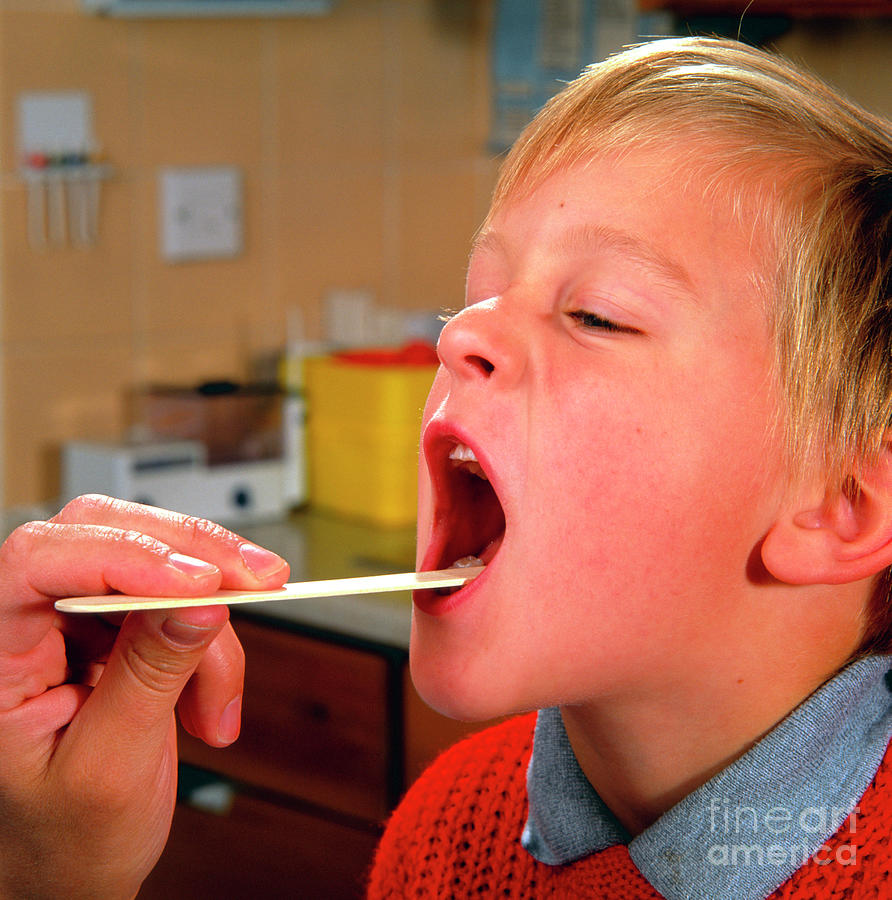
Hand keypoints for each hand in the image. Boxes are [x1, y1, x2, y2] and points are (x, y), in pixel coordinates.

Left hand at [0, 495, 288, 899]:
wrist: (76, 867)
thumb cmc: (65, 836)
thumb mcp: (109, 766)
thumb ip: (150, 675)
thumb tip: (201, 602)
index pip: (38, 561)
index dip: (120, 555)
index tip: (200, 581)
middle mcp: (31, 620)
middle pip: (109, 534)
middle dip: (192, 558)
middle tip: (259, 582)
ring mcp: (78, 620)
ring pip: (163, 566)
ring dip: (213, 630)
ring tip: (218, 707)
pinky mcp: (122, 627)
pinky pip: (185, 602)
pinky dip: (216, 647)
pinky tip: (212, 703)